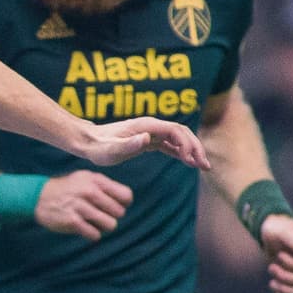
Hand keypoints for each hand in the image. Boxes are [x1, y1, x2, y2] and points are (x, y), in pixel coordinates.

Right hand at [34, 171, 133, 240]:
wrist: (37, 197)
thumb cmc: (66, 189)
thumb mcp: (84, 178)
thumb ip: (105, 186)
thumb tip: (126, 200)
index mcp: (95, 179)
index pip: (126, 195)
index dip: (123, 203)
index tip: (114, 206)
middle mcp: (89, 191)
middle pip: (119, 212)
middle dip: (111, 216)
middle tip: (98, 214)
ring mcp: (80, 206)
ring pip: (110, 225)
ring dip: (102, 226)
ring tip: (92, 221)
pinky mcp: (72, 221)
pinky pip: (95, 234)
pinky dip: (91, 234)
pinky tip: (83, 227)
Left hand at [81, 117, 210, 169]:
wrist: (88, 142)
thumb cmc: (98, 146)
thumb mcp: (111, 149)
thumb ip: (128, 144)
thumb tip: (146, 139)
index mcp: (145, 125)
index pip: (175, 130)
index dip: (186, 143)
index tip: (190, 161)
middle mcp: (150, 126)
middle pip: (181, 132)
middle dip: (195, 147)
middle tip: (204, 166)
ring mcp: (150, 133)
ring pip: (178, 138)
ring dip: (192, 150)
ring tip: (203, 166)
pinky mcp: (147, 141)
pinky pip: (170, 145)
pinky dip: (181, 153)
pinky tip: (189, 163)